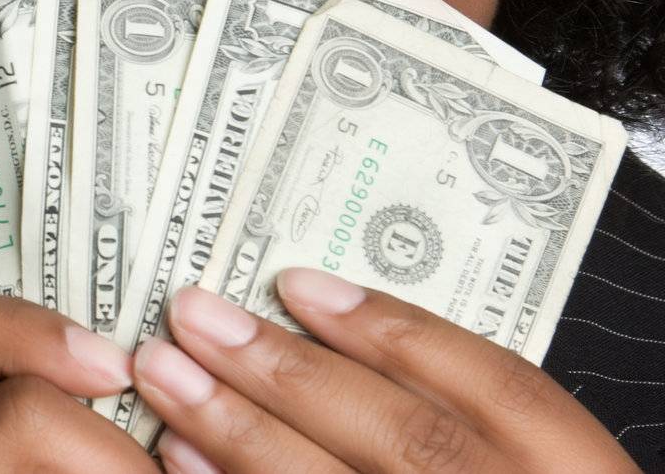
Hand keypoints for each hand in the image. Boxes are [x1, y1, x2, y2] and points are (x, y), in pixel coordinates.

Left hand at [132, 268, 640, 472]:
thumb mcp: (518, 453)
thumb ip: (445, 400)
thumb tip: (317, 315)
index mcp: (572, 473)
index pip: (499, 387)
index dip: (394, 328)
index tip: (295, 282)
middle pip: (404, 438)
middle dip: (288, 371)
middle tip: (193, 313)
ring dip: (239, 431)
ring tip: (165, 373)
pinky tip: (180, 457)